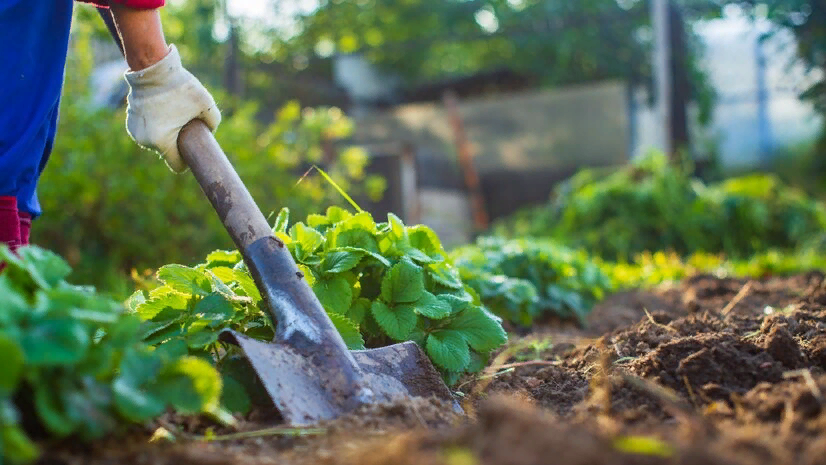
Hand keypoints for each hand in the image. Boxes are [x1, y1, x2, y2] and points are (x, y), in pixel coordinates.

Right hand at [123, 45, 220, 172]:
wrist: (153, 68)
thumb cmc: (180, 87)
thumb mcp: (206, 104)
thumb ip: (213, 122)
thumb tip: (210, 132)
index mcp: (161, 141)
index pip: (177, 166)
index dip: (186, 160)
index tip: (191, 150)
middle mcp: (145, 140)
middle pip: (167, 152)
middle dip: (176, 142)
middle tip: (183, 123)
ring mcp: (135, 131)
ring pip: (156, 141)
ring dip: (164, 133)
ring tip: (172, 114)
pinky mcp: (130, 121)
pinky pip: (147, 131)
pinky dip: (154, 125)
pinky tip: (161, 112)